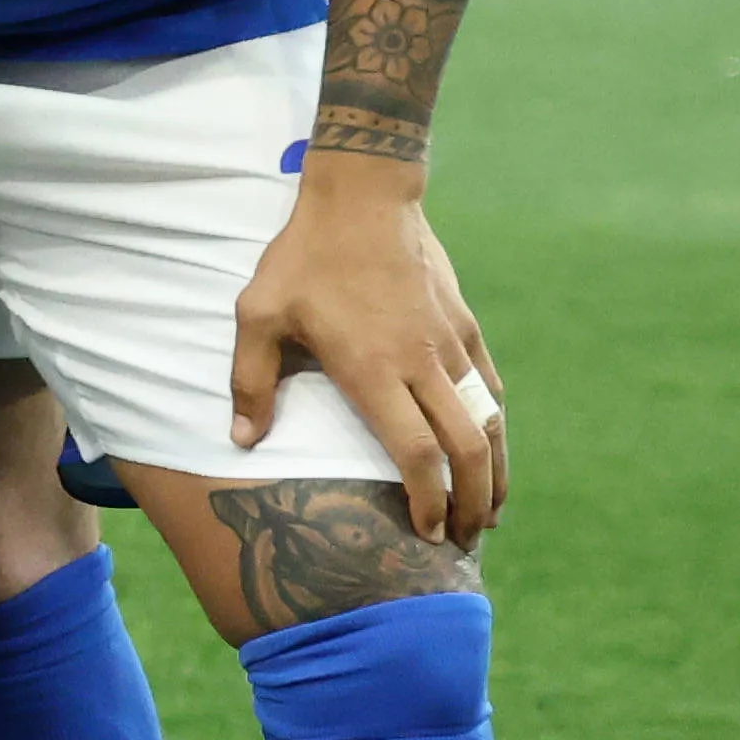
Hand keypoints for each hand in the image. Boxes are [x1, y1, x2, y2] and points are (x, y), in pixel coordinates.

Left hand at [234, 158, 505, 543]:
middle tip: (464, 541)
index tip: (426, 533)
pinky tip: (490, 450)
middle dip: (472, 502)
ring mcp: (453, 345)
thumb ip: (250, 380)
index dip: (428, 500)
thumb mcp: (258, 315)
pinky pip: (490, 388)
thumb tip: (243, 440)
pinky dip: (496, 427)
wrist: (364, 197)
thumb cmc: (302, 258)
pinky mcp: (466, 326)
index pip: (417, 453)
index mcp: (375, 370)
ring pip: (489, 422)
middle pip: (468, 449)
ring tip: (488, 512)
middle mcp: (425, 364)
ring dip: (495, 473)